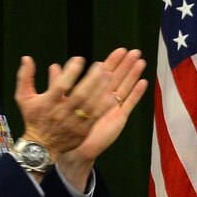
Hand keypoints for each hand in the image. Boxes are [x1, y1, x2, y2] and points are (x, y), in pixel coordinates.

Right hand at [13, 55, 113, 153]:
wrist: (41, 146)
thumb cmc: (33, 118)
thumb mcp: (24, 97)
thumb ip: (25, 77)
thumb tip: (26, 57)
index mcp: (49, 102)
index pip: (61, 85)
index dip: (71, 71)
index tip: (79, 59)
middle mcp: (62, 112)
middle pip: (80, 94)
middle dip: (91, 79)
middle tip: (101, 65)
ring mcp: (74, 122)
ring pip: (90, 105)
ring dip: (101, 90)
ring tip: (109, 75)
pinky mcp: (83, 130)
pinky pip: (96, 117)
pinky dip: (105, 106)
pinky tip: (112, 95)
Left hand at [57, 48, 149, 191]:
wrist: (71, 146)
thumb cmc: (64, 125)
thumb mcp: (57, 100)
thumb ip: (58, 83)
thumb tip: (53, 66)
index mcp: (92, 93)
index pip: (104, 73)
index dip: (112, 61)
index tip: (120, 50)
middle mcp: (104, 99)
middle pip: (118, 78)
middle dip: (126, 64)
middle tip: (135, 51)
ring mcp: (113, 108)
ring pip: (126, 87)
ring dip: (133, 75)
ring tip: (141, 62)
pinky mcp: (118, 118)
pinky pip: (129, 103)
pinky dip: (136, 93)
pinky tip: (143, 82)